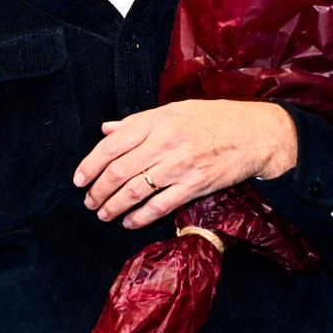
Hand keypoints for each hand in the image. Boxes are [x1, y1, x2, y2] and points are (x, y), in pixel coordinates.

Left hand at [73, 100, 297, 229]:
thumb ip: (137, 122)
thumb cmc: (212, 119)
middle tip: (89, 201)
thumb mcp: (173, 111)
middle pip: (118, 172)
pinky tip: (129, 222)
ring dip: (113, 207)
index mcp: (155, 121)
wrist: (253, 133)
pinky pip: (159, 206)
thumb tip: (106, 130)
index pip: (111, 145)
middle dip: (98, 191)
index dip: (89, 165)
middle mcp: (164, 142)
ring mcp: (179, 166)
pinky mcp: (194, 186)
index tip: (79, 179)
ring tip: (103, 214)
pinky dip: (139, 218)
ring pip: (134, 192)